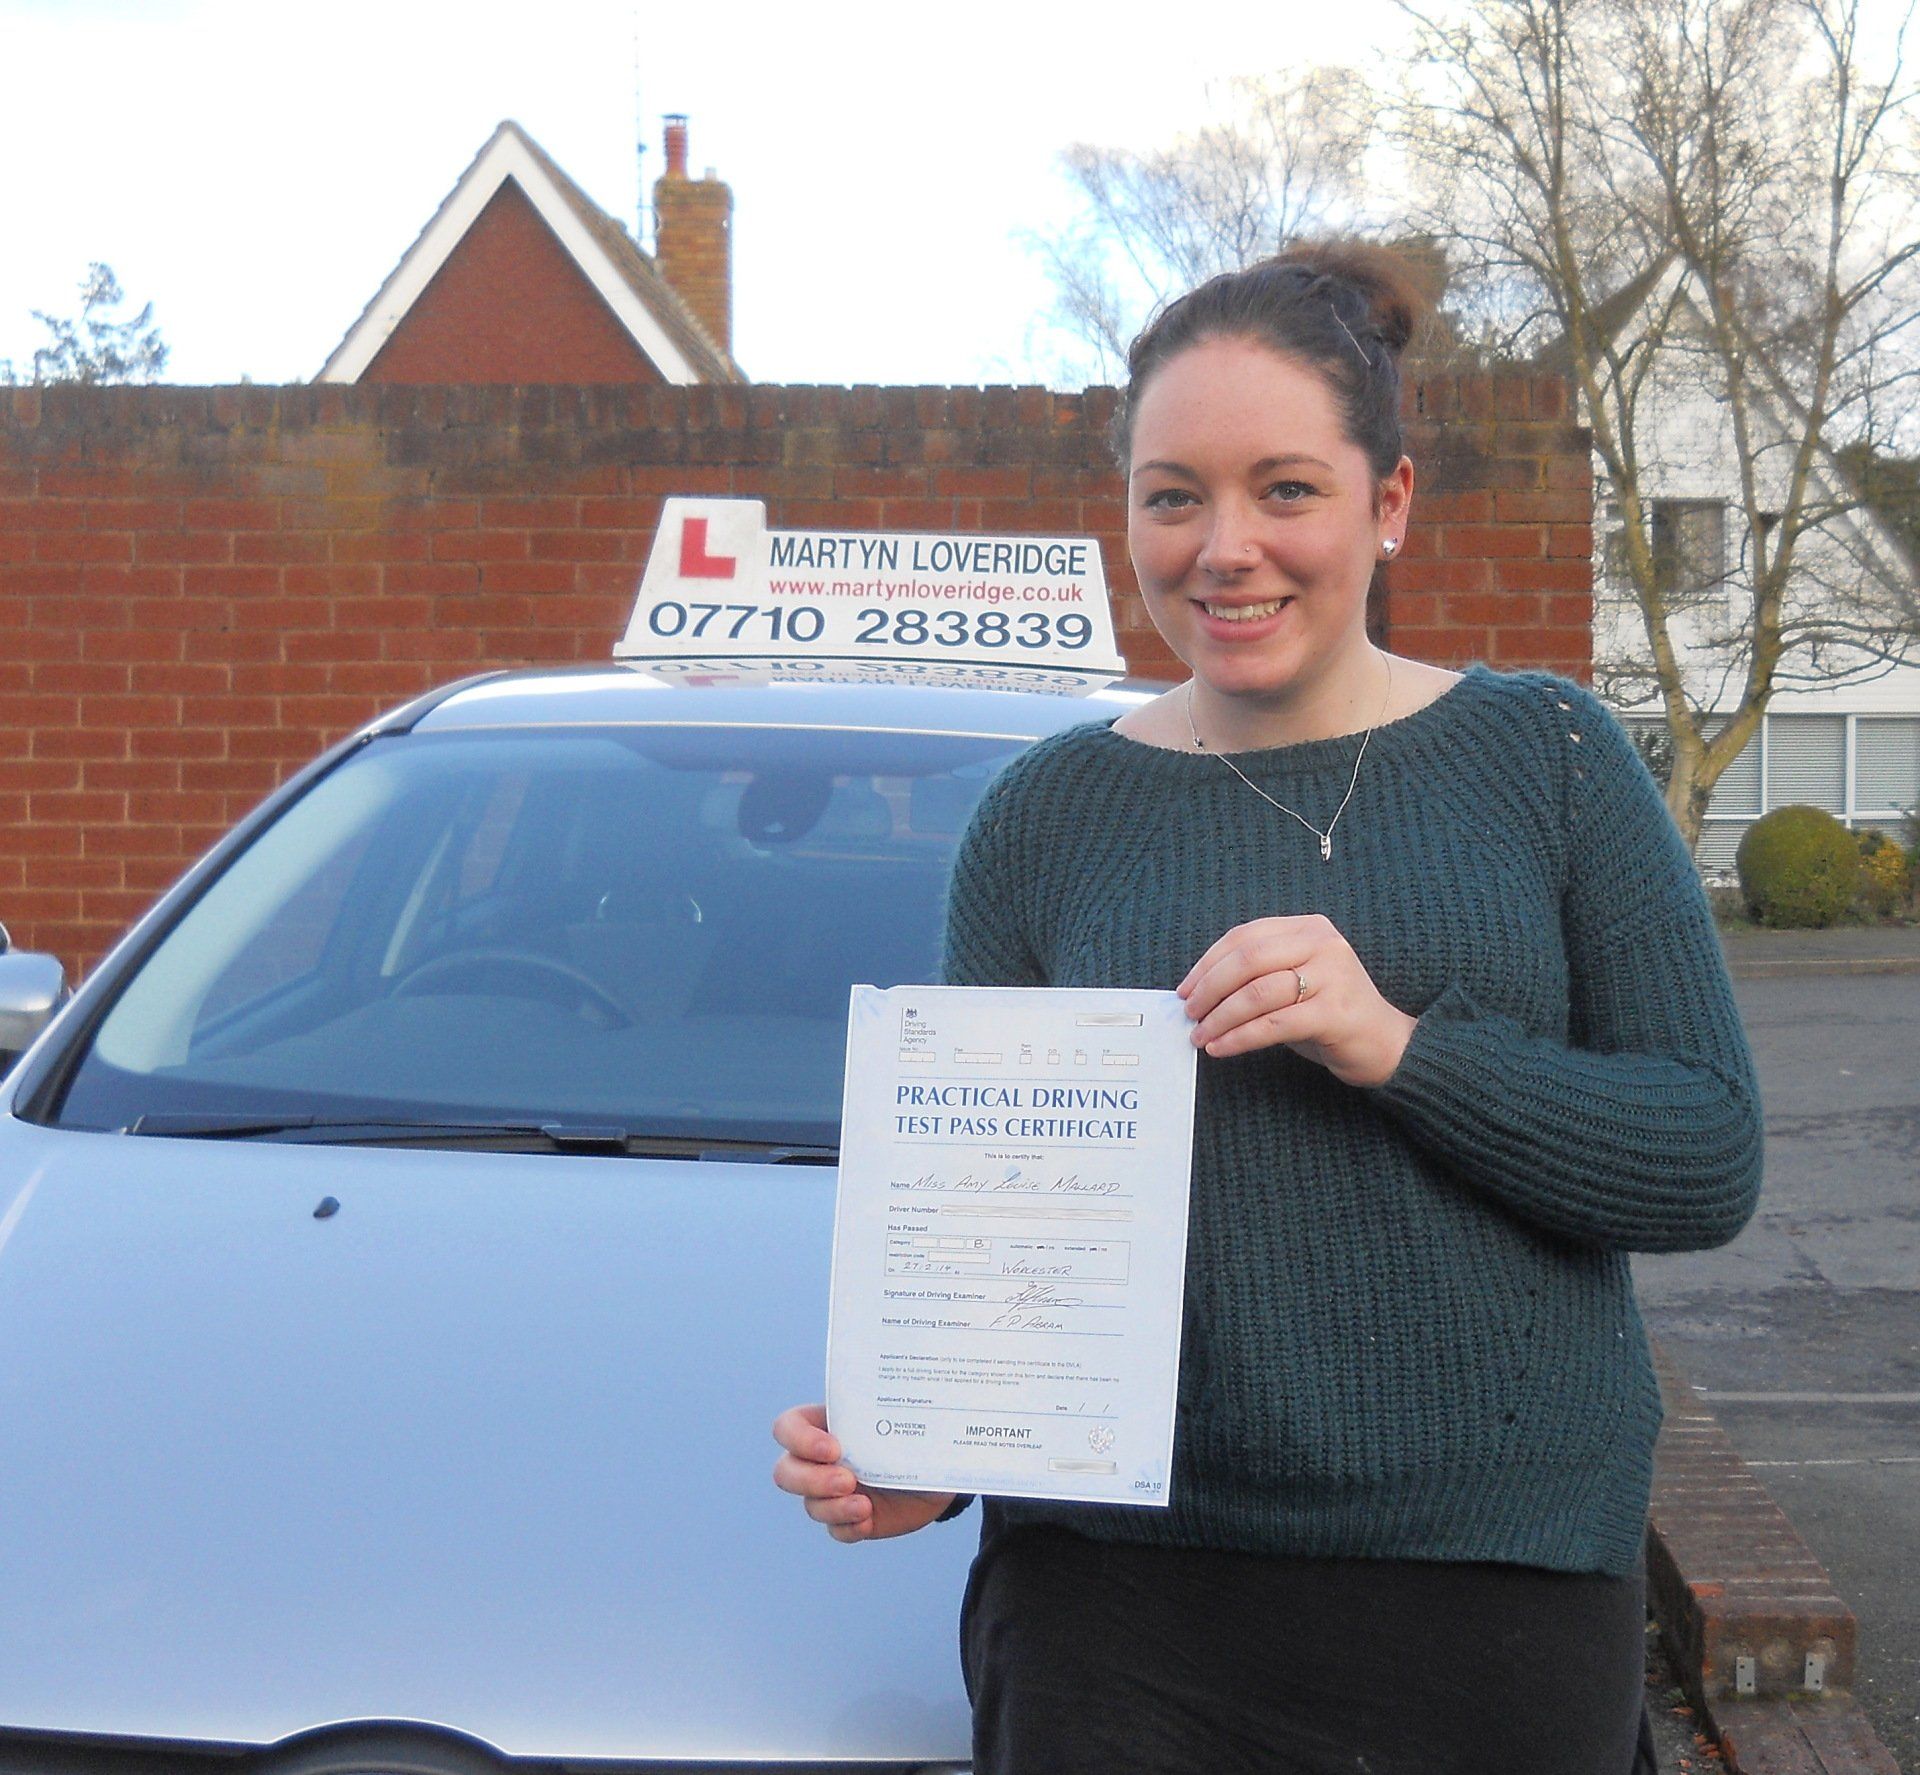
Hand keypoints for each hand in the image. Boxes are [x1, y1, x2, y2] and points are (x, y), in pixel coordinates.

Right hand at [771, 1404, 956, 1543]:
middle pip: (785, 1472)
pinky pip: (835, 1530)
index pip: (787, 1428)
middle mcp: (820, 1460)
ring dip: (834, 1507)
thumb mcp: (900, 1420)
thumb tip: (896, 1408)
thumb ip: (885, 1416)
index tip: (834, 1448)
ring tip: (864, 1506)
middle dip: (812, 1480)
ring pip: (810, 1505)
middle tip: (848, 1480)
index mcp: (825, 1424)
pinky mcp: (848, 1519)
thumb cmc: (913, 1436)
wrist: (935, 1472)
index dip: (800, 1440)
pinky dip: (848, 1527)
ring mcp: (831, 1493)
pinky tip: (868, 1521)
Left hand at [1177, 913, 1417, 1087]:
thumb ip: (1257, 975)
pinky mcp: (1336, 1013)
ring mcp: (1333, 976)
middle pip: (1248, 959)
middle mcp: (1323, 944)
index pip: (1245, 936)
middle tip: (1189, 1013)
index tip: (1185, 988)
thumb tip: (1199, 990)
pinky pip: (1274, 1024)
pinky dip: (1240, 1037)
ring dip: (1220, 1017)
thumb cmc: (1330, 1012)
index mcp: (1309, 928)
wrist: (1386, 1044)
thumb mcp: (1295, 981)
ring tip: (1199, 1035)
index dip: (1208, 962)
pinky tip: (1221, 1047)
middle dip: (1209, 988)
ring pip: (1257, 993)